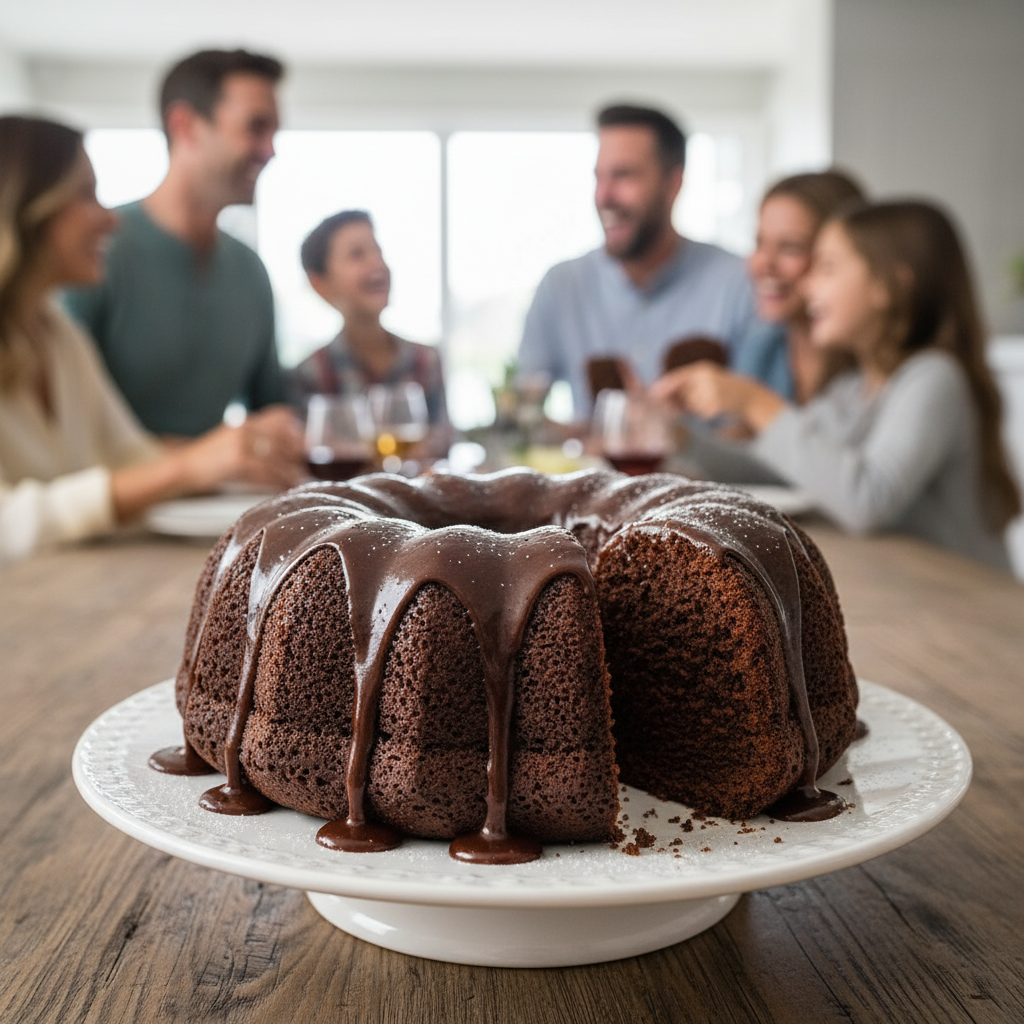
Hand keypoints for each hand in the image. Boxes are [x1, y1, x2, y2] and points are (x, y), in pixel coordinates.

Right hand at [176, 406, 304, 492]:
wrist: (182, 468)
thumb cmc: (208, 458)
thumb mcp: (230, 439)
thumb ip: (253, 437)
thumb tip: (281, 448)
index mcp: (244, 422)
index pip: (278, 415)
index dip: (295, 427)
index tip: (305, 440)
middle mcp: (244, 429)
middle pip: (282, 438)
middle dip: (297, 453)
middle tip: (306, 464)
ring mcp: (241, 445)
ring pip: (277, 457)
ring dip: (292, 470)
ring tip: (301, 478)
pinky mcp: (238, 462)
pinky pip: (267, 472)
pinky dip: (280, 480)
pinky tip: (288, 486)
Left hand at [649, 361, 786, 433]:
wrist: (746, 394)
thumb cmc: (716, 388)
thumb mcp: (701, 381)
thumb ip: (681, 387)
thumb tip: (658, 396)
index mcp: (701, 369)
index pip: (678, 376)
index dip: (665, 385)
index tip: (652, 394)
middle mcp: (707, 378)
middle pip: (682, 395)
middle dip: (680, 402)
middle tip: (687, 404)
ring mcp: (714, 391)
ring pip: (692, 406)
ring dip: (694, 408)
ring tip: (708, 401)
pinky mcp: (718, 405)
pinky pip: (702, 414)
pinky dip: (704, 414)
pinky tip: (714, 407)